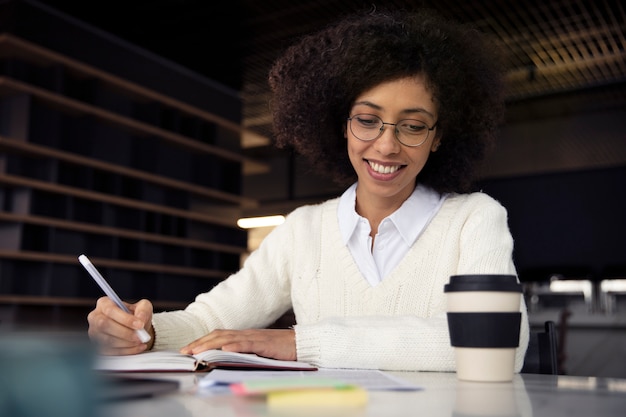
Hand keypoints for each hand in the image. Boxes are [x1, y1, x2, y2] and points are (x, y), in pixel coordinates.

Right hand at [87, 296, 153, 354]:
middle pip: (104, 325)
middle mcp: (95, 318)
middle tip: (140, 336)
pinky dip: (126, 351)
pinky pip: (110, 352)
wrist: (135, 329)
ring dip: (126, 343)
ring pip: (107, 341)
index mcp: (104, 303)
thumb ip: (143, 309)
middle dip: (125, 332)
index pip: (110, 310)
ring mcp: (94, 334)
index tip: (140, 325)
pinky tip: (137, 347)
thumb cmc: (136, 315)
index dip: (125, 319)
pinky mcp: (97, 347)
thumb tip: (140, 318)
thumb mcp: (143, 306)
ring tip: (140, 341)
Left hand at [180, 329, 296, 360]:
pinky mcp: (265, 344)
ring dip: (211, 344)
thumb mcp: (258, 351)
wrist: (301, 343)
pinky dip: (235, 346)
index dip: (202, 341)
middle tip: (185, 352)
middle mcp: (247, 334)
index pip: (218, 335)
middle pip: (218, 335)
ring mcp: (255, 338)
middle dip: (200, 343)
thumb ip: (243, 353)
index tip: (188, 349)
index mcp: (244, 335)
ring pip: (229, 338)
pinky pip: (247, 344)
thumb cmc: (281, 349)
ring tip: (197, 351)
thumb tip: (225, 359)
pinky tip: (224, 349)